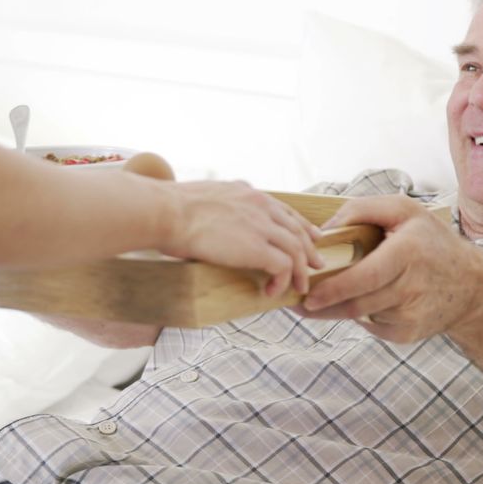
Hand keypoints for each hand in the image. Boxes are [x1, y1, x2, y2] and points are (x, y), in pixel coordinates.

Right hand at [160, 181, 325, 296]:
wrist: (166, 212)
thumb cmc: (170, 209)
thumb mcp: (202, 198)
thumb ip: (217, 206)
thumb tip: (207, 220)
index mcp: (247, 192)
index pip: (284, 209)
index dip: (301, 225)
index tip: (311, 236)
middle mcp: (259, 205)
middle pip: (297, 228)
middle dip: (310, 248)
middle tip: (316, 264)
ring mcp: (260, 225)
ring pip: (296, 249)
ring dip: (300, 271)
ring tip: (299, 287)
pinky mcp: (257, 247)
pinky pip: (284, 266)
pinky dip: (283, 280)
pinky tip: (273, 291)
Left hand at [295, 195, 482, 342]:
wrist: (472, 285)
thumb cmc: (432, 242)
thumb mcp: (404, 211)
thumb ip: (362, 210)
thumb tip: (324, 230)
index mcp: (409, 253)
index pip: (365, 277)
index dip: (334, 290)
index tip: (307, 296)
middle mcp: (412, 287)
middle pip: (356, 303)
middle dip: (323, 305)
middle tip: (296, 303)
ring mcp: (411, 315)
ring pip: (360, 314)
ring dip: (338, 308)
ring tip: (319, 300)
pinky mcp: (408, 334)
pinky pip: (372, 325)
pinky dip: (361, 315)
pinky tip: (362, 302)